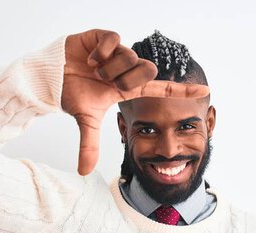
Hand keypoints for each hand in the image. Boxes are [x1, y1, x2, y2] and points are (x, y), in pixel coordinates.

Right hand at [61, 29, 208, 175]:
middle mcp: (127, 70)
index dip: (182, 90)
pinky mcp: (105, 37)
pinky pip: (115, 40)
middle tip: (106, 83)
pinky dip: (102, 51)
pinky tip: (90, 57)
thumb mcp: (85, 120)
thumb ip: (89, 145)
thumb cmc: (72, 94)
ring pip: (130, 56)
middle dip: (126, 79)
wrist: (50, 77)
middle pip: (147, 70)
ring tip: (94, 70)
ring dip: (109, 67)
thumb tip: (84, 172)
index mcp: (128, 88)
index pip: (161, 88)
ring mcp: (117, 53)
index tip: (205, 91)